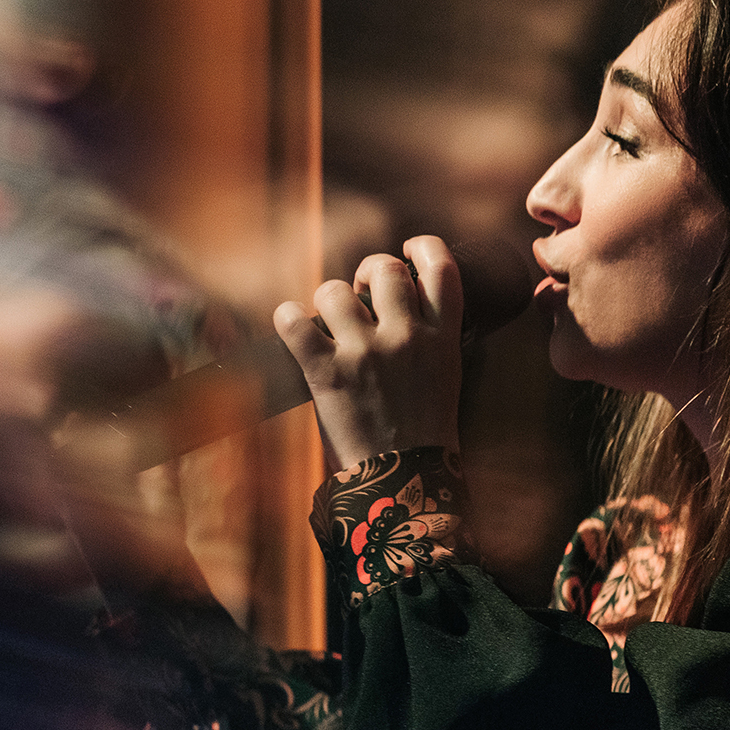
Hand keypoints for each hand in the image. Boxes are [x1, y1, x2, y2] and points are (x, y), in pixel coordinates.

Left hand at [274, 235, 463, 469]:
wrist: (403, 482)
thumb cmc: (422, 432)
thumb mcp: (443, 375)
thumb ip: (426, 335)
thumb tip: (395, 302)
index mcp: (441, 338)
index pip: (440, 268)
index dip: (422, 247)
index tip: (407, 249)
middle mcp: (406, 337)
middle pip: (383, 268)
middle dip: (366, 274)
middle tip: (358, 295)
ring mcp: (365, 353)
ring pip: (333, 291)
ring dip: (326, 302)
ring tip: (328, 325)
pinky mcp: (327, 372)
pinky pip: (294, 321)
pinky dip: (286, 319)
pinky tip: (290, 325)